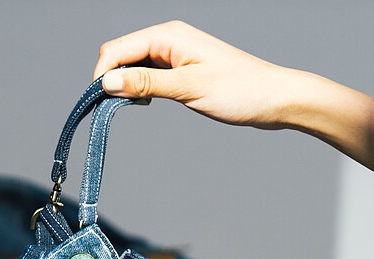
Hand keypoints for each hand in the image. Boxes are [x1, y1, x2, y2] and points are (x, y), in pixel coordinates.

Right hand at [93, 20, 309, 130]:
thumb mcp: (188, 88)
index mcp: (168, 36)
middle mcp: (168, 40)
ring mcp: (174, 54)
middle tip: (115, 108)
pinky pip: (147, 75)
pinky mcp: (181, 69)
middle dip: (111, 79)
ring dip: (126, 86)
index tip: (98, 104)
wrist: (274, 99)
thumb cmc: (240, 91)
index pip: (116, 50)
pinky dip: (141, 89)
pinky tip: (148, 102)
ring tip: (137, 105)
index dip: (102, 75)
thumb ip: (146, 84)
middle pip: (120, 55)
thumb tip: (107, 82)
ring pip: (132, 66)